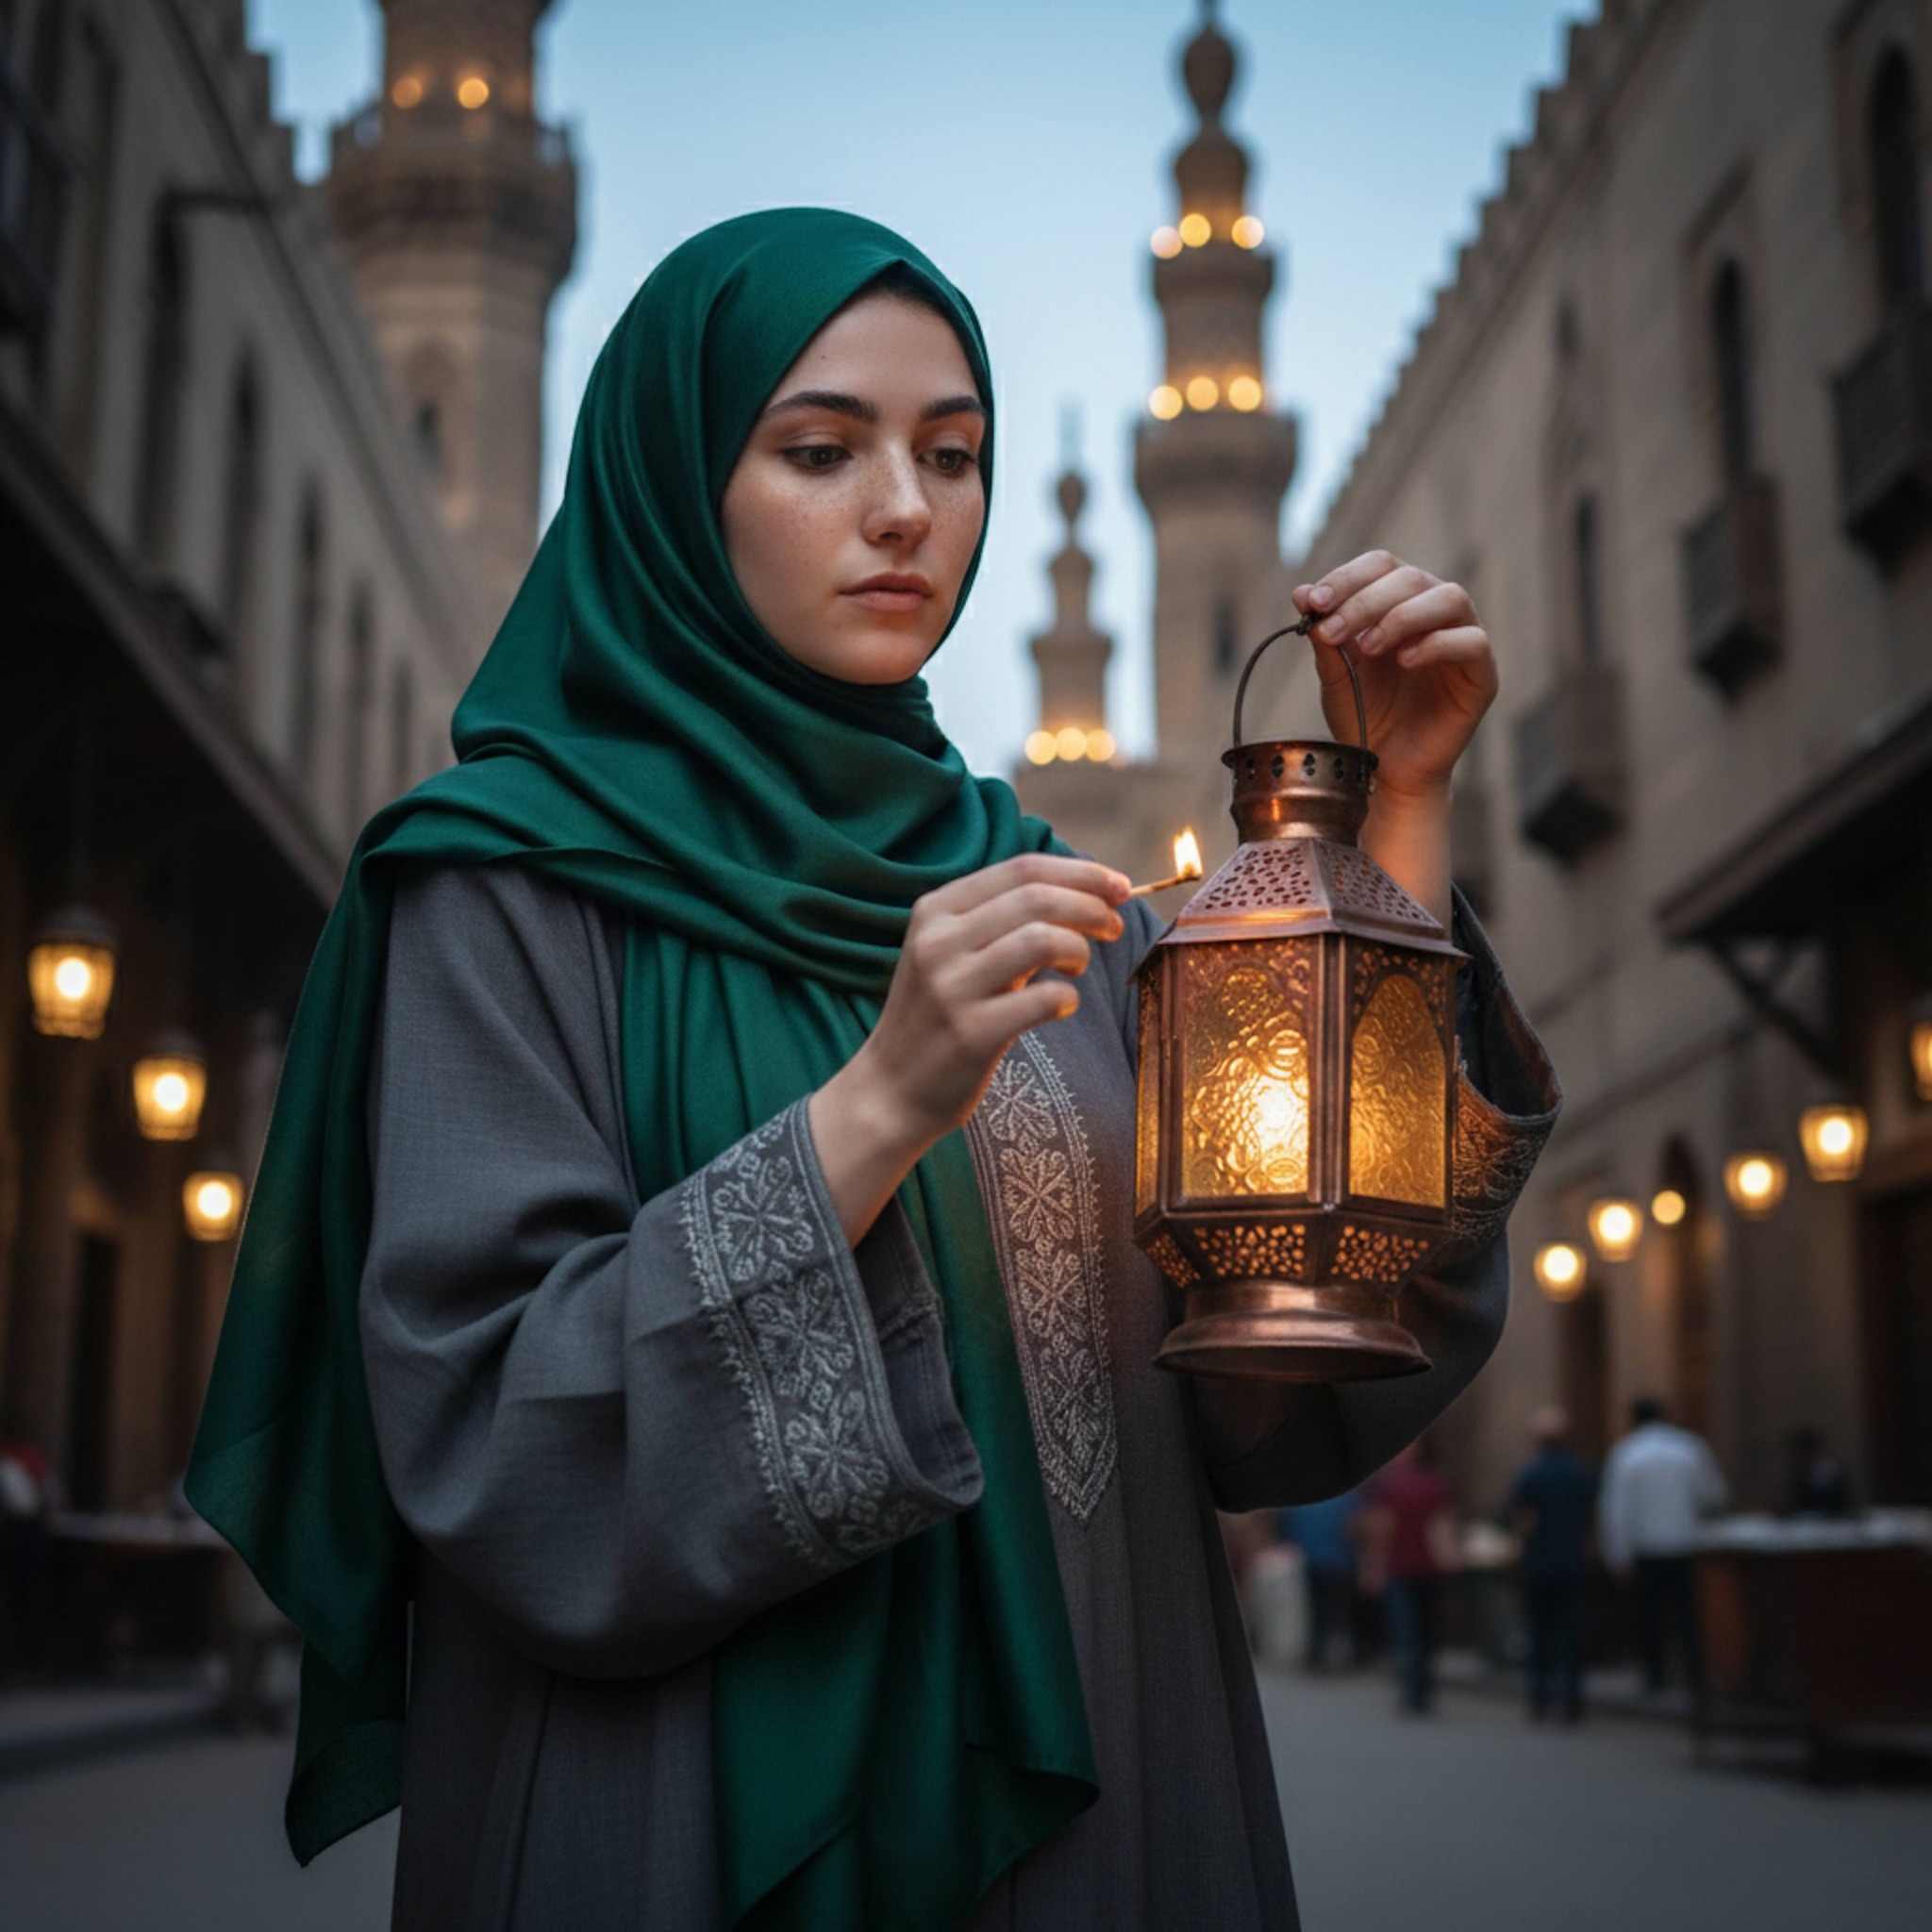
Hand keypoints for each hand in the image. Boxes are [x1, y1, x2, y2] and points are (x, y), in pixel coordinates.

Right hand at [809, 853, 1129, 1242]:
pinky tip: (1062, 1006)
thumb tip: (1087, 892)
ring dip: (1080, 949)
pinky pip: (1044, 999)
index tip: (1118, 887)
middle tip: (1114, 926)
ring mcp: (952, 987)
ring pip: (1042, 939)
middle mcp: (939, 941)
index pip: (1022, 869)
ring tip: (1079, 968)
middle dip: (1091, 906)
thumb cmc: (939, 1015)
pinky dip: (1068, 998)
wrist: (891, 1089)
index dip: (1081, 872)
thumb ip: (1003, 921)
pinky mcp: (971, 1034)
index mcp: (936, 911)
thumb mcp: (953, 953)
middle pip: (1037, 897)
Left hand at [1292, 550, 1498, 805]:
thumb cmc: (1364, 716)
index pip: (1381, 566)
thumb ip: (1324, 636)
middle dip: (1365, 600)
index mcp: (1398, 602)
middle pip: (1411, 577)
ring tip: (1369, 647)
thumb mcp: (1335, 676)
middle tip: (1333, 631)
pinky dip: (1437, 644)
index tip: (1313, 601)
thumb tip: (1303, 593)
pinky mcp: (1482, 674)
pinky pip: (1472, 641)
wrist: (1385, 770)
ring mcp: (1462, 639)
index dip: (1348, 577)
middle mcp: (1433, 612)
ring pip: (1450, 597)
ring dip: (1403, 616)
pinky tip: (1404, 660)